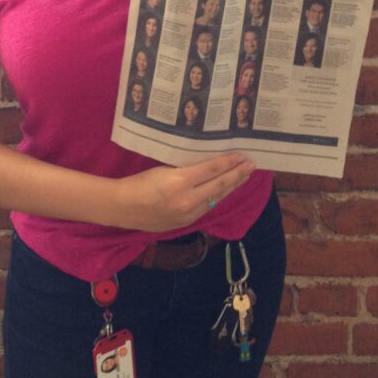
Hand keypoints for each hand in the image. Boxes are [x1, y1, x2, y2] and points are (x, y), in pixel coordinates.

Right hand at [115, 153, 255, 232]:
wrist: (124, 208)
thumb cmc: (140, 183)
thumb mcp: (164, 169)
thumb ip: (187, 170)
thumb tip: (209, 165)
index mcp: (180, 181)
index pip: (212, 170)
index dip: (229, 162)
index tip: (242, 155)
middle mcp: (188, 199)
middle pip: (220, 185)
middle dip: (238, 174)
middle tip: (252, 165)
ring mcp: (189, 214)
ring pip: (217, 198)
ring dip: (232, 186)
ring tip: (245, 176)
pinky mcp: (187, 222)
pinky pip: (208, 207)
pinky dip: (219, 196)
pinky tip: (226, 190)